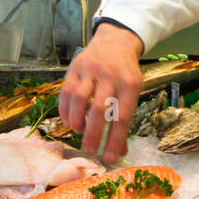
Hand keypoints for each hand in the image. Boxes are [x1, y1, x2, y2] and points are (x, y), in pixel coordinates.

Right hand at [58, 23, 144, 164]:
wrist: (116, 40)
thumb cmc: (125, 72)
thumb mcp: (133, 91)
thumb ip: (125, 118)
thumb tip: (119, 150)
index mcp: (130, 84)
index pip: (122, 116)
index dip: (115, 140)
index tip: (110, 157)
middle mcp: (110, 75)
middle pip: (99, 109)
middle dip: (93, 134)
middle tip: (90, 150)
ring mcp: (91, 69)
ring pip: (79, 98)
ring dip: (76, 120)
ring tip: (79, 131)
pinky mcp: (75, 67)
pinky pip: (66, 91)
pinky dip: (65, 110)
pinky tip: (68, 120)